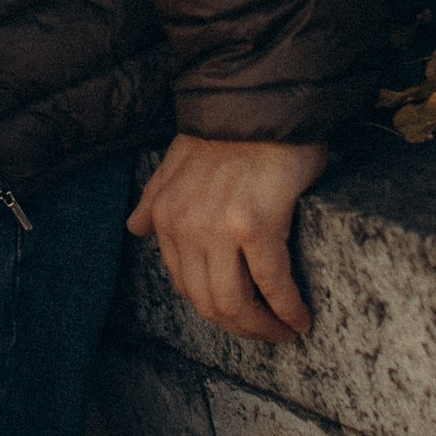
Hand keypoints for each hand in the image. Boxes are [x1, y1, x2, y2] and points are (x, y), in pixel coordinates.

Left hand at [128, 134, 322, 342]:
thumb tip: (134, 226)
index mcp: (166, 216)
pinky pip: (272, 284)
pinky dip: (287, 309)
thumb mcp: (177, 160)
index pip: (185, 284)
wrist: (262, 100)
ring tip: (285, 330)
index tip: (240, 315)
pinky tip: (301, 318)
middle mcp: (185, 228)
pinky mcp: (256, 225)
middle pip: (209, 303)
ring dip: (263, 328)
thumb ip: (155, 196)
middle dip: (241, 328)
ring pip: (235, 303)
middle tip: (268, 334)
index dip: (215, 308)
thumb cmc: (228, 130)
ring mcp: (218, 229)